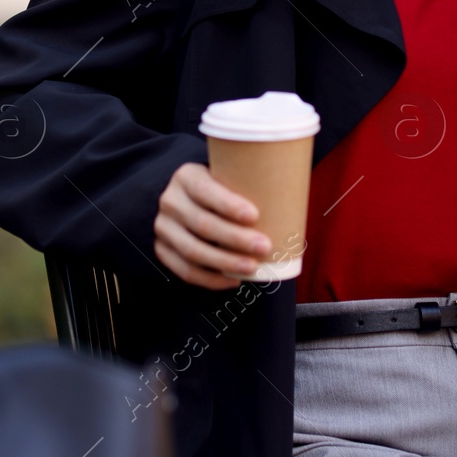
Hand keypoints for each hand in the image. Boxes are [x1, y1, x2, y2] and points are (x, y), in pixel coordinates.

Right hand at [154, 162, 270, 289]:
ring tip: (252, 267)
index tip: (255, 215)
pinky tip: (233, 280)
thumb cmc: (220, 188)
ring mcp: (163, 228)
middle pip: (202, 223)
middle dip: (235, 238)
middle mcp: (170, 201)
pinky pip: (185, 270)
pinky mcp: (162, 250)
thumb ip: (246, 184)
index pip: (204, 190)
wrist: (186, 198)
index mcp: (186, 176)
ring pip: (193, 250)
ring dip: (225, 262)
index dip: (228, 204)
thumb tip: (294, 201)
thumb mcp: (226, 176)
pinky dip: (210, 279)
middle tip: (264, 246)